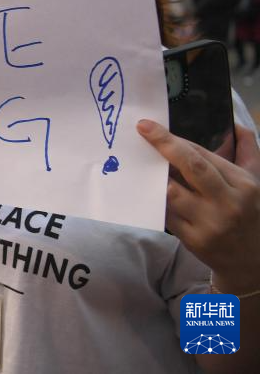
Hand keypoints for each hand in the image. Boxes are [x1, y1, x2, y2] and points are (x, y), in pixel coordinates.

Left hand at [138, 120, 259, 292]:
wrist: (251, 260)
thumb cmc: (248, 213)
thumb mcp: (255, 182)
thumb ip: (248, 152)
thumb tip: (236, 125)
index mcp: (243, 184)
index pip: (204, 156)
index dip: (175, 140)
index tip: (151, 127)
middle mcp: (228, 202)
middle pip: (193, 167)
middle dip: (165, 146)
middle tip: (143, 129)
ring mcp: (210, 223)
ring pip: (173, 193)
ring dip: (154, 177)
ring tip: (138, 162)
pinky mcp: (194, 240)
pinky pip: (166, 215)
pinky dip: (154, 201)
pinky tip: (143, 189)